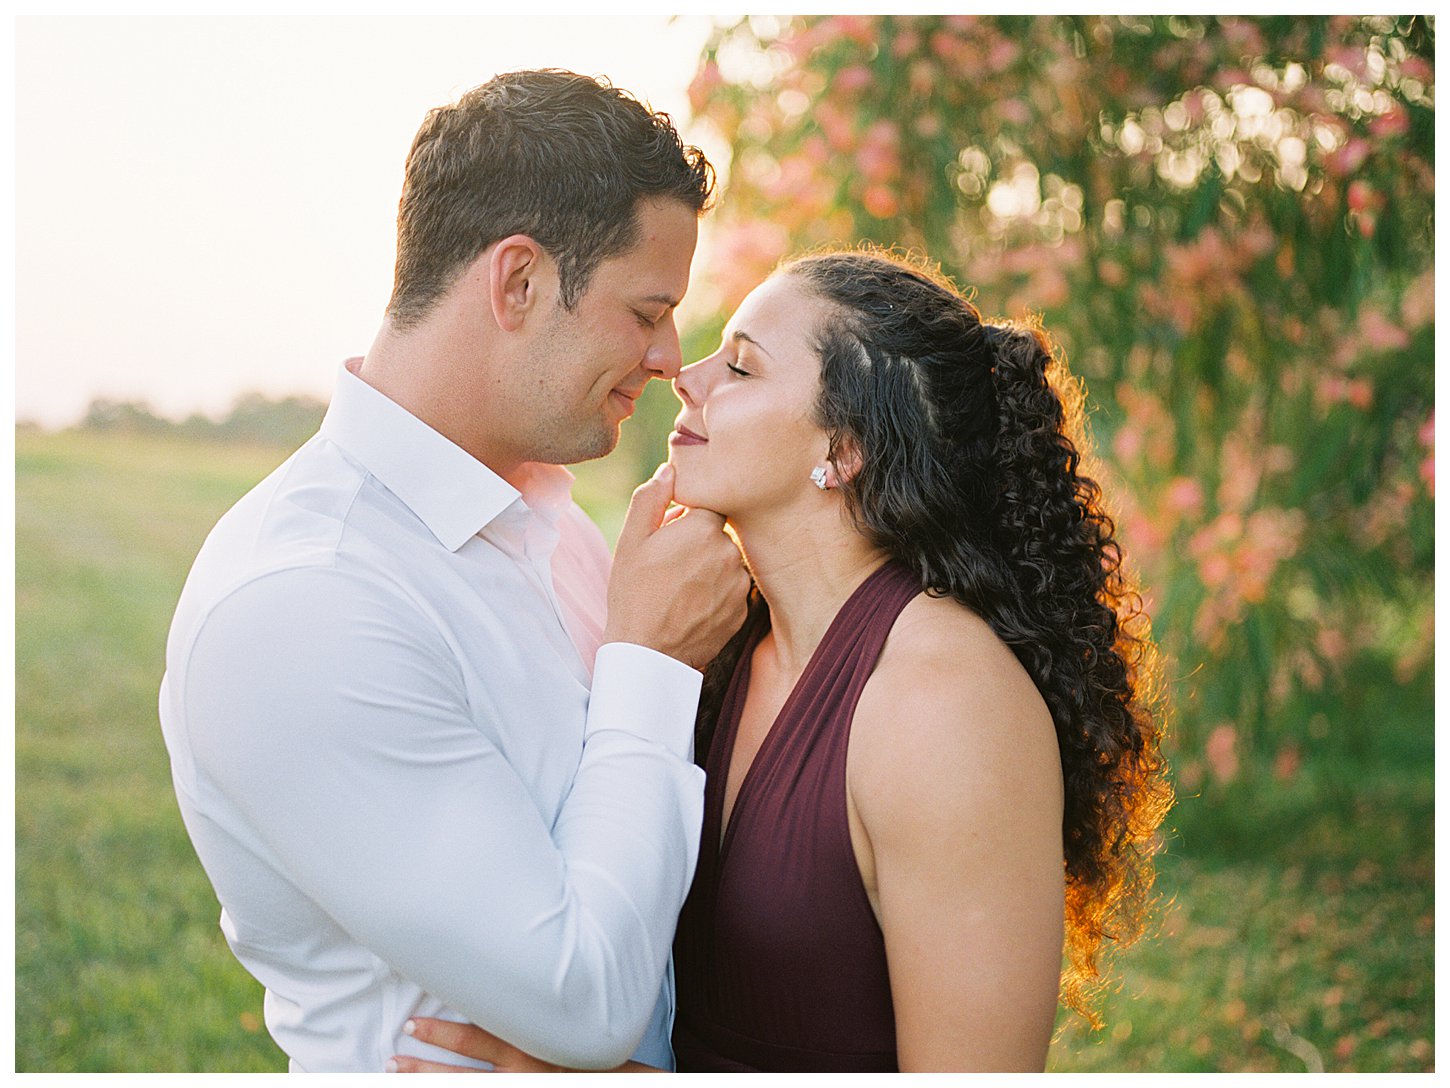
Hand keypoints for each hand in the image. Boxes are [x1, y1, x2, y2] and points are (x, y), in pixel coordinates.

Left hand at [385, 1017, 660, 1072]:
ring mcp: (517, 1087)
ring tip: (397, 1075)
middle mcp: (518, 1070)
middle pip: (460, 1071)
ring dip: (427, 1083)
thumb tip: (507, 971)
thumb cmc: (587, 1045)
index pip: (475, 1036)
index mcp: (526, 1042)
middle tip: (392, 1058)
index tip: (411, 1023)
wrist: (614, 1079)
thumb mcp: (563, 1016)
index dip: (441, 1031)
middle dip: (424, 1065)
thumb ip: (535, 999)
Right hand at [603, 463, 749, 669]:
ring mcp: (740, 584)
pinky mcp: (743, 611)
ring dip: (710, 569)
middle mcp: (730, 552)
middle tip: (671, 566)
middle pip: (720, 534)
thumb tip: (670, 470)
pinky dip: (716, 594)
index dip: (689, 518)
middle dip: (700, 543)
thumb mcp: (632, 541)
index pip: (709, 505)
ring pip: (728, 563)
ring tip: (680, 589)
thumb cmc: (634, 594)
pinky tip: (692, 607)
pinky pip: (732, 591)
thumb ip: (652, 499)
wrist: (648, 654)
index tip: (673, 533)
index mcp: (703, 528)